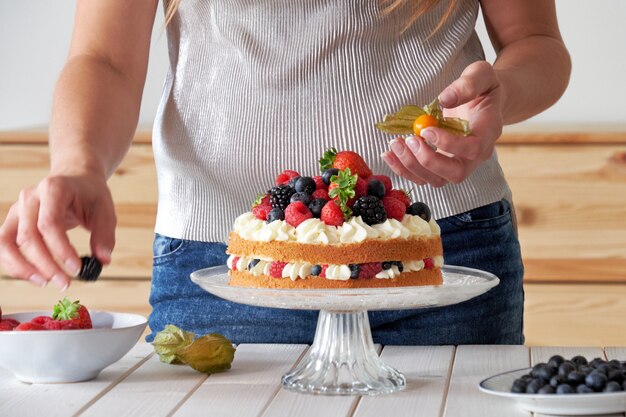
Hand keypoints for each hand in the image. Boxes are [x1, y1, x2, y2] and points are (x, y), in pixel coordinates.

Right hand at [0, 173, 115, 289]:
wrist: (75, 178)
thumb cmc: (90, 194)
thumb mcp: (105, 210)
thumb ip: (105, 235)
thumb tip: (103, 261)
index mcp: (54, 189)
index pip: (50, 223)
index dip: (61, 250)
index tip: (77, 269)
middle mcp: (30, 198)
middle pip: (28, 236)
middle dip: (46, 265)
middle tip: (65, 283)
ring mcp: (17, 209)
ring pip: (7, 243)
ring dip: (23, 268)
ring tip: (46, 283)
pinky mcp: (12, 222)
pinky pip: (4, 246)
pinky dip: (15, 265)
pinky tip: (36, 276)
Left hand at [382, 61, 503, 186]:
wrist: (482, 102)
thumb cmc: (482, 87)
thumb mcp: (481, 75)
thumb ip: (468, 84)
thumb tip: (445, 99)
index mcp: (488, 132)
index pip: (473, 149)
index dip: (448, 144)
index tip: (425, 129)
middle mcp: (475, 156)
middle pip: (456, 173)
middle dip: (428, 161)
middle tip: (408, 140)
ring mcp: (458, 164)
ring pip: (437, 180)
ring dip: (411, 166)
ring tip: (395, 143)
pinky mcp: (441, 167)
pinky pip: (423, 177)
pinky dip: (403, 169)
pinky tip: (389, 154)